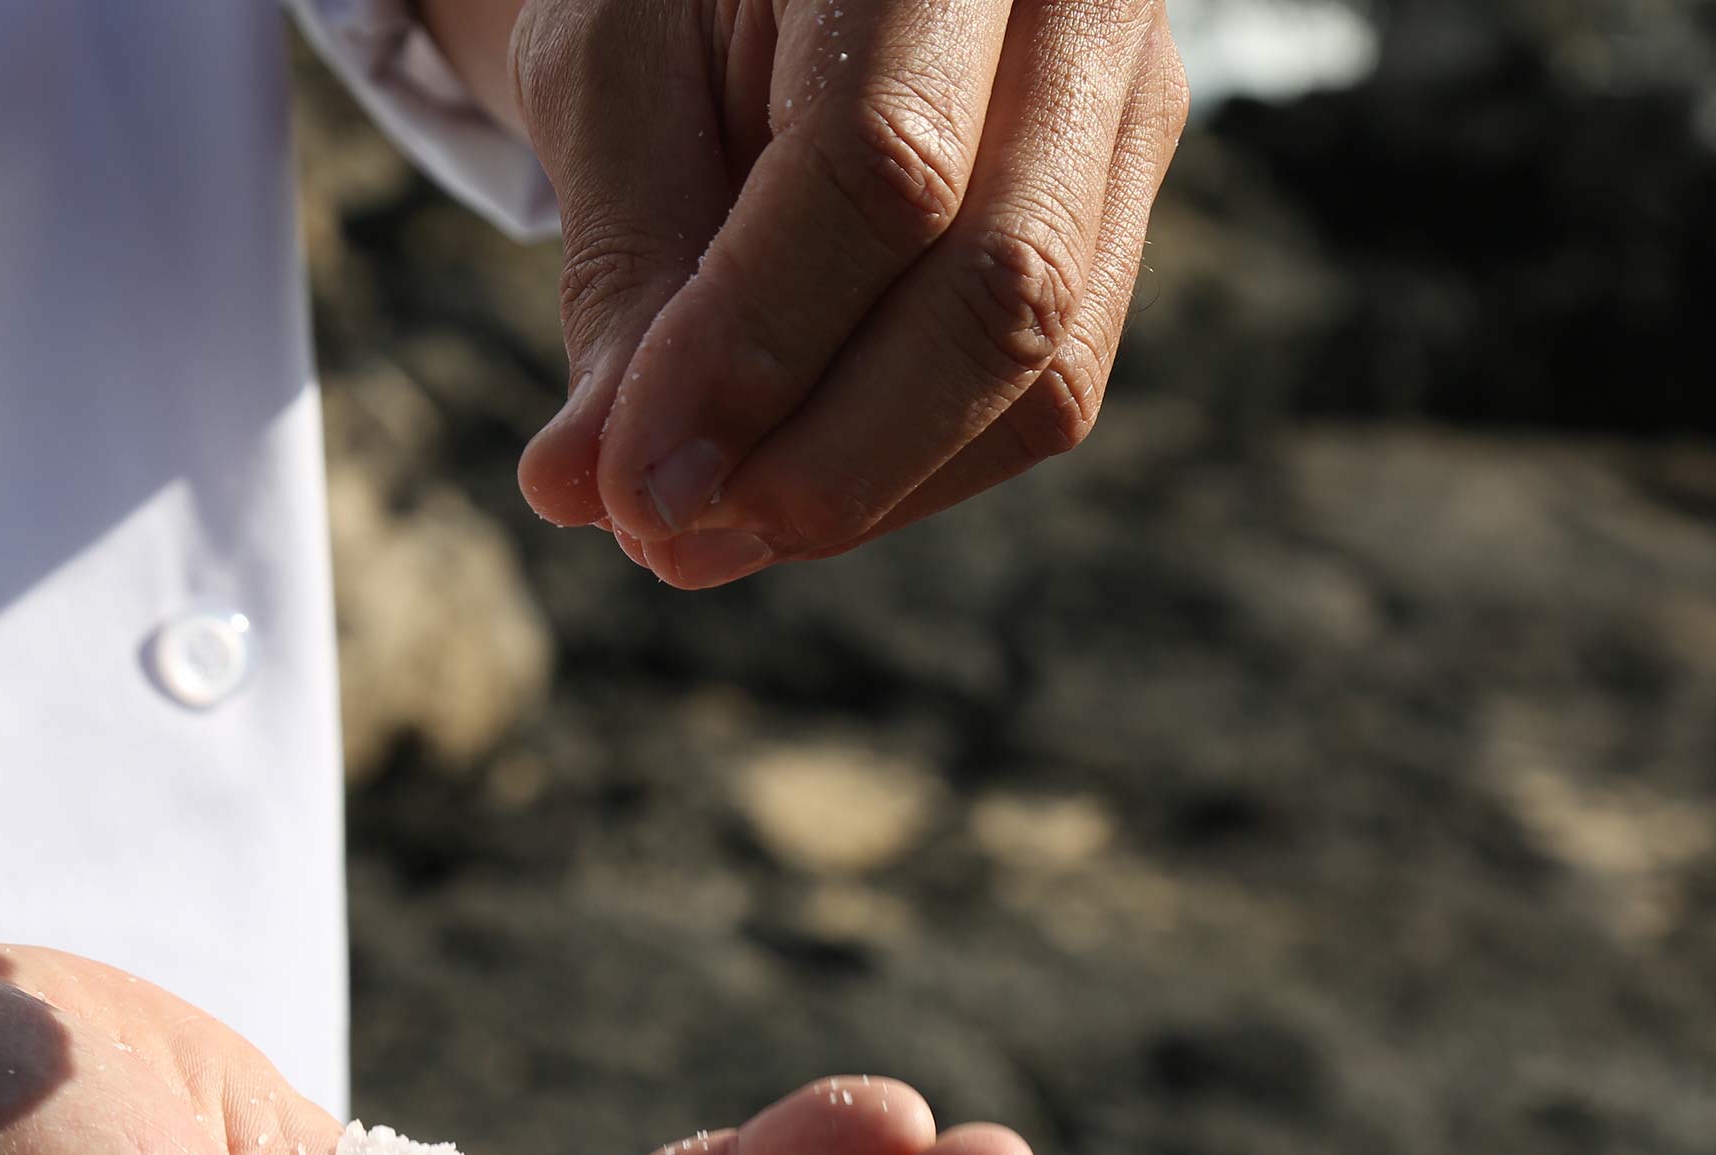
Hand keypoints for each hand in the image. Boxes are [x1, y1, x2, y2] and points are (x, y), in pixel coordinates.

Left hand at [489, 0, 1188, 586]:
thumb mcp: (613, 73)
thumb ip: (623, 267)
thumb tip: (586, 491)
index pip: (885, 165)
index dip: (755, 347)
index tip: (629, 480)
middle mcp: (1080, 8)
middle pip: (1004, 284)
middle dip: (828, 457)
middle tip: (669, 539)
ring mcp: (1129, 116)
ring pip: (1048, 371)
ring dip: (865, 488)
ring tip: (703, 528)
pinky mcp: (1122, 219)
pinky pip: (1049, 395)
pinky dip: (909, 473)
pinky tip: (785, 482)